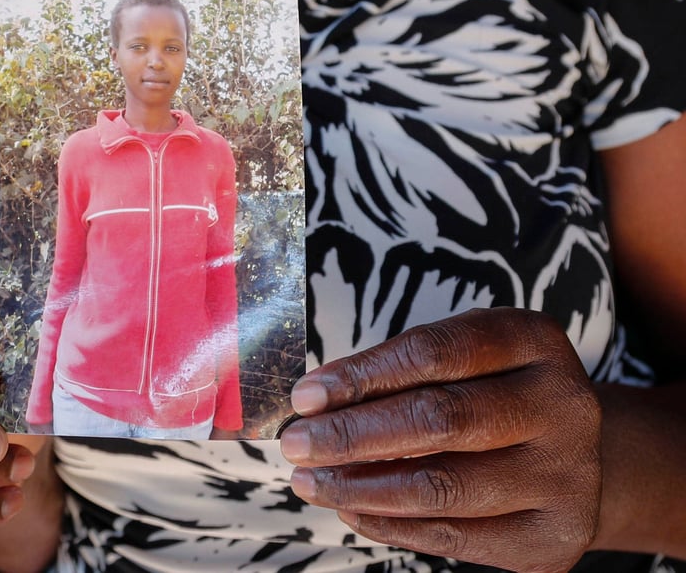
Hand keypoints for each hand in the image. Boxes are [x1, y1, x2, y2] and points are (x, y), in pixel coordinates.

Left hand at [280, 308, 601, 572]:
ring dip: (360, 487)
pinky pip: (455, 535)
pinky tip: (351, 509)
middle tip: (297, 444)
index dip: (362, 375)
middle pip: (439, 419)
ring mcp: (566, 474)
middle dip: (352, 435)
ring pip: (443, 486)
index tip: (307, 396)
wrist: (577, 457)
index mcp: (533, 340)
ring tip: (312, 482)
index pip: (434, 352)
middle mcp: (560, 403)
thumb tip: (316, 406)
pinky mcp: (553, 535)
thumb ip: (401, 375)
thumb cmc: (497, 395)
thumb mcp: (464, 360)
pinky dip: (390, 524)